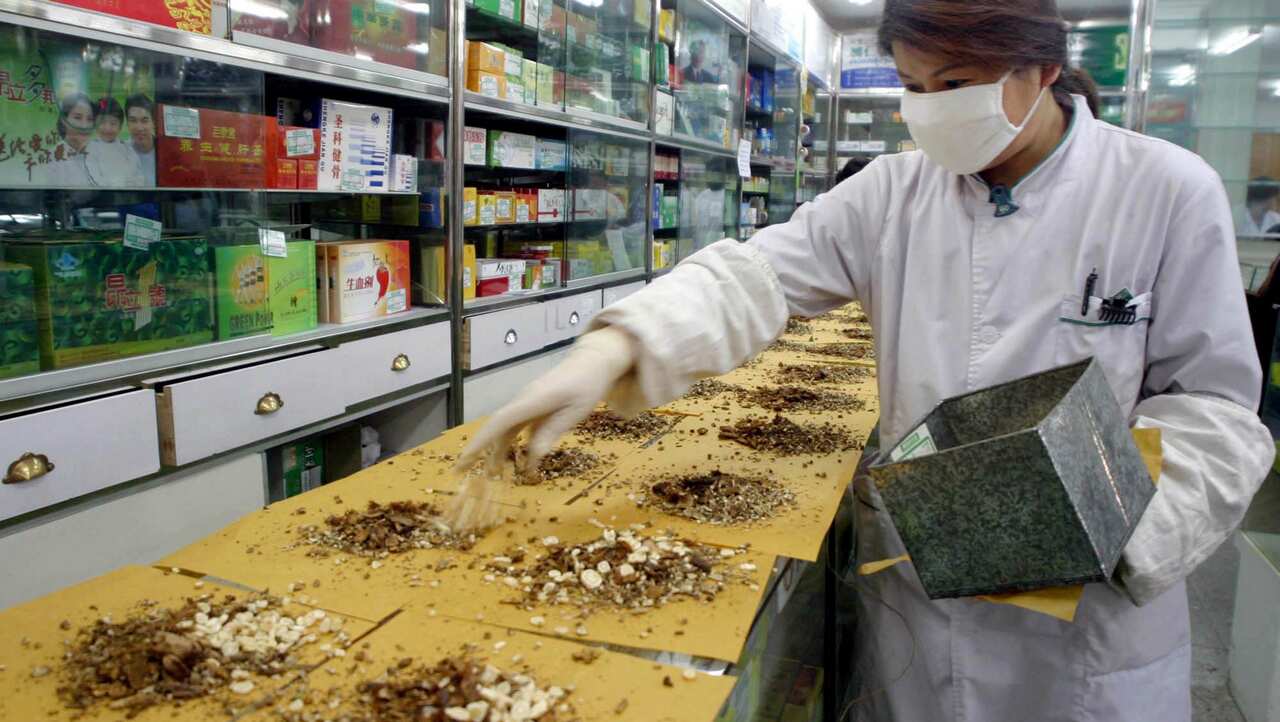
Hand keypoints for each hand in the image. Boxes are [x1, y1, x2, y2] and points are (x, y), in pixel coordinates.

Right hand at [454, 326, 637, 475]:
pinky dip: (513, 444)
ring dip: (497, 450)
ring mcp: (527, 403)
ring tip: (491, 474)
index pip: (500, 422)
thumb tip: (532, 456)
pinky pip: (517, 427)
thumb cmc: (586, 385)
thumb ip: (552, 431)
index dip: (481, 442)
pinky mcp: (533, 407)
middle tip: (461, 471)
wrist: (591, 362)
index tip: (464, 459)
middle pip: (496, 427)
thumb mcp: (575, 412)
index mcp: (532, 401)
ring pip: (506, 428)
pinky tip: (521, 463)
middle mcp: (523, 401)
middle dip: (478, 449)